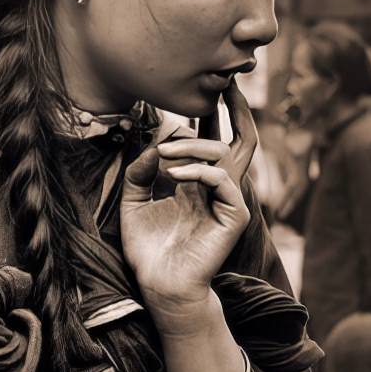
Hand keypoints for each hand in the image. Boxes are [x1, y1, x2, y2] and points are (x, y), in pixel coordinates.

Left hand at [120, 80, 256, 314]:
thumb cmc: (148, 248)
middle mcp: (215, 187)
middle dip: (234, 109)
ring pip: (224, 154)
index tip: (203, 88)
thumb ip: (140, 172)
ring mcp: (227, 201)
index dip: (211, 114)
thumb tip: (153, 146)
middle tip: (222, 86)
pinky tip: (174, 175)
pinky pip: (224, 182)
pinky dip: (199, 171)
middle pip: (237, 138)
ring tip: (165, 152)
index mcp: (197, 182)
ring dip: (193, 146)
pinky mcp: (233, 217)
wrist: (159, 285)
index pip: (211, 140)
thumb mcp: (133, 202)